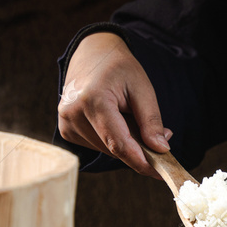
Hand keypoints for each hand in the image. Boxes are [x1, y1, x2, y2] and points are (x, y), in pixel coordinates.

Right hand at [57, 32, 170, 178]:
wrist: (92, 54)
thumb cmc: (119, 68)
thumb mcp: (142, 88)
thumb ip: (151, 120)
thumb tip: (160, 149)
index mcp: (93, 100)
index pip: (118, 143)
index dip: (141, 161)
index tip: (160, 172)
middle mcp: (73, 114)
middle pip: (114, 149)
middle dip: (139, 150)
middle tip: (158, 138)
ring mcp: (66, 123)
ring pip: (106, 150)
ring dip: (125, 144)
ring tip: (130, 118)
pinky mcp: (66, 130)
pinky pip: (97, 146)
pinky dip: (112, 140)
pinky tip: (114, 121)